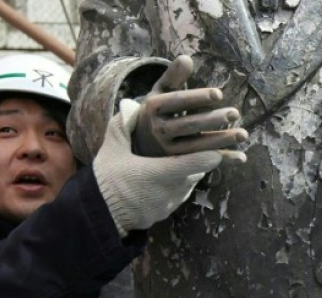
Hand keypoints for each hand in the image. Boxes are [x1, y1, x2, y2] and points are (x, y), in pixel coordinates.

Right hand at [94, 99, 245, 235]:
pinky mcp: (169, 210)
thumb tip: (128, 104)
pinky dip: (183, 180)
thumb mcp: (112, 150)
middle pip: (201, 168)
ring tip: (197, 151)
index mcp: (163, 171)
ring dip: (194, 167)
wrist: (99, 217)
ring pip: (193, 179)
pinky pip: (182, 191)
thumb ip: (122, 126)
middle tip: (218, 139)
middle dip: (208, 153)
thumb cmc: (106, 180)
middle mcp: (173, 189)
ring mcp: (173, 201)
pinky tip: (176, 169)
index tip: (222, 137)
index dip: (216, 149)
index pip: (202, 161)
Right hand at [133, 55, 247, 157]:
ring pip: (197, 147)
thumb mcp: (161, 91)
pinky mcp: (179, 164)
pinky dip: (223, 159)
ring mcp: (168, 151)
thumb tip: (186, 58)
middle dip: (212, 120)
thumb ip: (174, 76)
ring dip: (221, 141)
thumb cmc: (158, 109)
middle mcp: (159, 130)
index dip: (197, 98)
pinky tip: (242, 157)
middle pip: (188, 125)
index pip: (177, 102)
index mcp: (154, 108)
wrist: (139, 141)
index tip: (219, 94)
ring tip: (243, 134)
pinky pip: (204, 163)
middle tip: (235, 113)